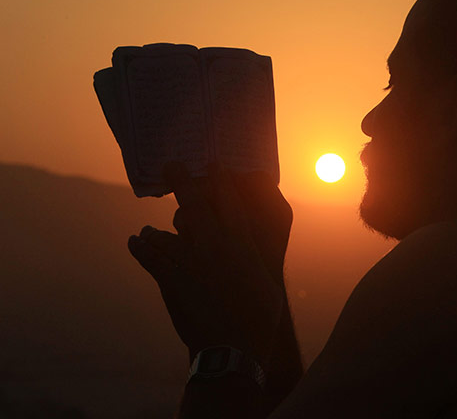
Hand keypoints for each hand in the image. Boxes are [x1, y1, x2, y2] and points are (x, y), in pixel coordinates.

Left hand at [128, 163, 291, 362]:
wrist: (234, 347)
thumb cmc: (259, 318)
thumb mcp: (267, 282)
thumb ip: (254, 259)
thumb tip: (247, 249)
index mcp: (241, 242)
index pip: (229, 200)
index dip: (220, 178)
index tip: (212, 163)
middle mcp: (213, 244)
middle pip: (193, 203)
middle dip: (181, 181)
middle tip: (171, 164)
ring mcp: (189, 261)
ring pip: (164, 231)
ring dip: (153, 230)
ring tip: (147, 230)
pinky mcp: (169, 280)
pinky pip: (147, 256)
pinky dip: (139, 248)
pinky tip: (134, 242)